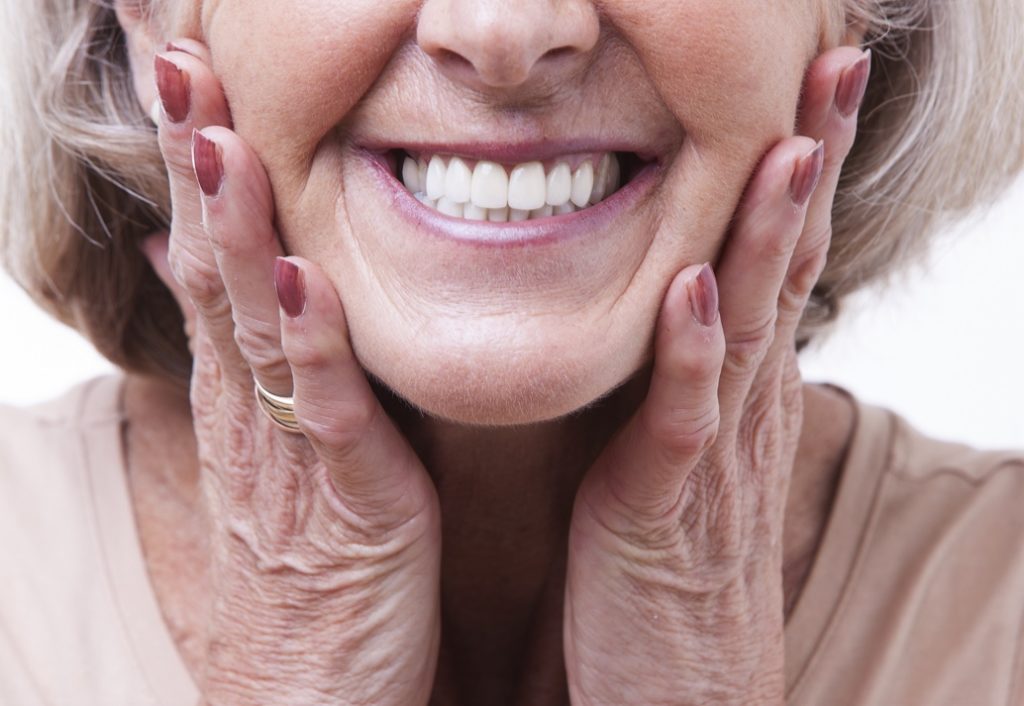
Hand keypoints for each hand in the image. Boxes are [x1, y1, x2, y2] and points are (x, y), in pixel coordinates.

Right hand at [149, 40, 440, 705]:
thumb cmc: (306, 564)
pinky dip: (308, 343)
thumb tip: (209, 271)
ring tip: (216, 134)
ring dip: (232, 227)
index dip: (197, 159)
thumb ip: (256, 358)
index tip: (186, 69)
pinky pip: (322, 412)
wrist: (307, 692)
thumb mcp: (275, 446)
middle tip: (176, 57)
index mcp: (245, 388)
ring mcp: (288, 451)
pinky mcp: (342, 501)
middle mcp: (251, 406)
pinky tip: (297, 278)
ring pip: (250, 322)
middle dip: (196, 160)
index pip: (209, 253)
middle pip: (212, 264)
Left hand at [564, 47, 870, 704]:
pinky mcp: (665, 510)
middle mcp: (739, 410)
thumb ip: (685, 380)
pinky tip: (697, 289)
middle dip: (810, 166)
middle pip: (786, 269)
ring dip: (771, 236)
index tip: (807, 86)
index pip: (777, 260)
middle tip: (834, 68)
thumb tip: (680, 305)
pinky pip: (682, 421)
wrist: (681, 694)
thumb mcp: (681, 453)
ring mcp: (710, 458)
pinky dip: (692, 354)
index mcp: (735, 392)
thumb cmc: (668, 569)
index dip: (797, 172)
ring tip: (788, 146)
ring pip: (749, 327)